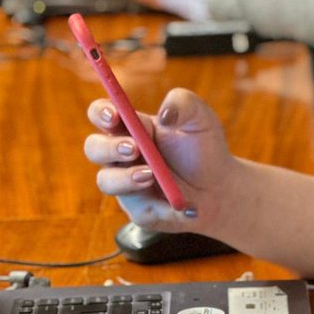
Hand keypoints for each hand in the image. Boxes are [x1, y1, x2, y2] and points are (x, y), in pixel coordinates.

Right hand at [84, 87, 233, 233]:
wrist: (219, 188)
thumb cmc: (203, 148)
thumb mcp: (201, 119)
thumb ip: (183, 104)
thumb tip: (165, 114)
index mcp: (131, 127)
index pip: (101, 114)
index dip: (100, 113)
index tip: (113, 115)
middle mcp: (121, 155)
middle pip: (93, 148)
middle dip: (109, 147)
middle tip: (134, 148)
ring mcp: (125, 183)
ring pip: (106, 181)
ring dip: (126, 178)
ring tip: (153, 176)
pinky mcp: (138, 209)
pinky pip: (139, 209)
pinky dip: (164, 206)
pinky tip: (185, 205)